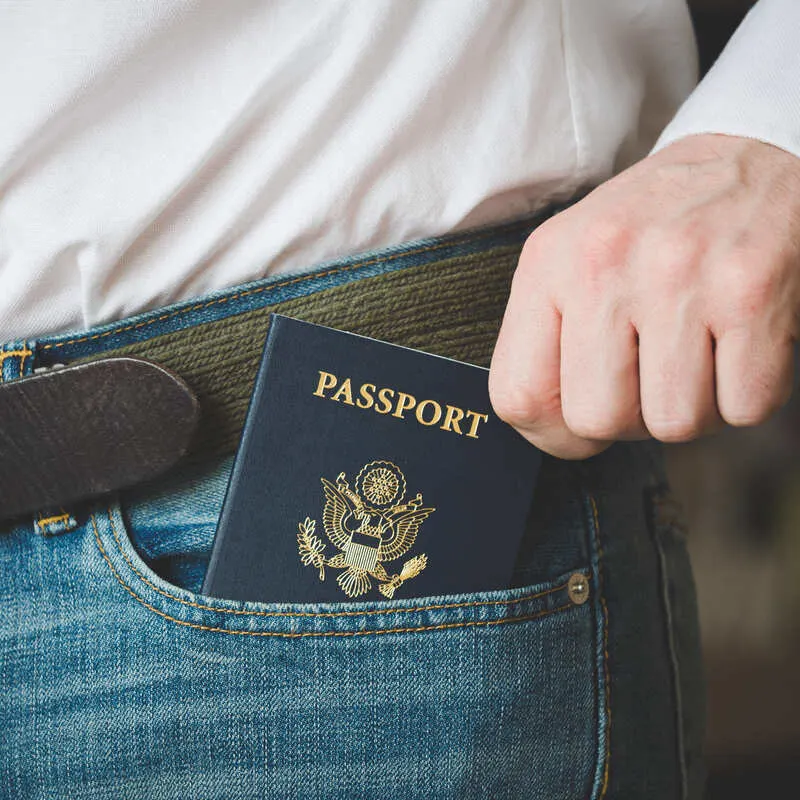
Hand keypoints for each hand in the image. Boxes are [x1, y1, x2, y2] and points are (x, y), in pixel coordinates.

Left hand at [488, 134, 799, 458]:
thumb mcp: (572, 257)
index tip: (583, 417)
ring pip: (673, 423)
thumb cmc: (653, 226)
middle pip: (597, 419)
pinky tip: (739, 346)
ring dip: (693, 407)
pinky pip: (744, 406)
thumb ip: (548, 337)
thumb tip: (552, 429)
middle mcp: (603, 265)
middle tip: (651, 376)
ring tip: (697, 354)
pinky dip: (747, 393)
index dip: (553, 433)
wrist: (752, 157)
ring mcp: (677, 276)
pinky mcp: (750, 290)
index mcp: (548, 263)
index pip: (517, 396)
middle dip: (630, 419)